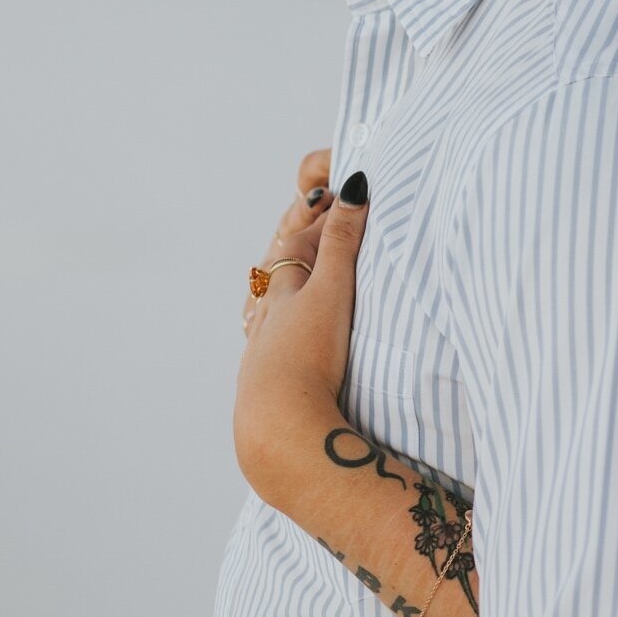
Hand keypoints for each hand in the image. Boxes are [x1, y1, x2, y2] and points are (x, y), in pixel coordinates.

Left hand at [234, 173, 369, 510]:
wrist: (281, 430)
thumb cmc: (306, 355)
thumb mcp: (331, 291)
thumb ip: (344, 241)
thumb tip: (354, 186)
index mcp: (280, 289)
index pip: (300, 241)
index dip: (326, 220)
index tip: (349, 201)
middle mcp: (266, 317)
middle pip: (280, 274)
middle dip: (303, 251)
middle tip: (327, 230)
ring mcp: (263, 353)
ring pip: (270, 312)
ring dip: (289, 294)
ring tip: (302, 285)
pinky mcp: (269, 387)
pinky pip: (272, 348)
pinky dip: (284, 334)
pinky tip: (289, 348)